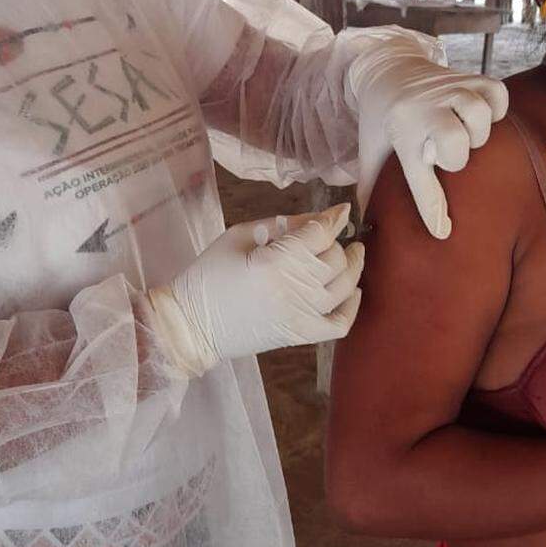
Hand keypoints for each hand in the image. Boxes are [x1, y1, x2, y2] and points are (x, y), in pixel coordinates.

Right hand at [147, 204, 363, 376]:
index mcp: (273, 261)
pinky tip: (352, 291)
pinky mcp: (301, 336)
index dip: (334, 218)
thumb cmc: (209, 275)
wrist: (193, 325)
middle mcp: (293, 289)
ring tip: (351, 254)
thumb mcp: (239, 237)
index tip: (341, 210)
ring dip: (353, 267)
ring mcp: (300, 316)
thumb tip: (318, 218)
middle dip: (338, 242)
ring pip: (344, 287)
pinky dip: (352, 307)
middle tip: (330, 237)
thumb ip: (281, 225)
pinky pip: (340, 324)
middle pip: (335, 259)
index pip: (319, 234)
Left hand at [345, 41, 507, 238]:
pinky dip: (496, 108)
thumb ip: (370, 187)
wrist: (387, 69)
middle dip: (454, 158)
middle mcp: (425, 108)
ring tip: (464, 136)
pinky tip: (481, 117)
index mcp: (400, 130)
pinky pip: (497, 94)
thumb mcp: (369, 152)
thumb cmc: (382, 120)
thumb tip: (367, 226)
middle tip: (443, 156)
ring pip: (479, 115)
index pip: (418, 175)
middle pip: (455, 141)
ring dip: (477, 133)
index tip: (442, 230)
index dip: (432, 207)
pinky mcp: (469, 77)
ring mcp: (450, 89)